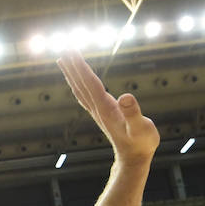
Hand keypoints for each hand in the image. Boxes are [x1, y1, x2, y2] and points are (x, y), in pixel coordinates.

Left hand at [57, 51, 158, 165]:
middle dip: (73, 65)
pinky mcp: (101, 114)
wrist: (133, 158)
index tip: (72, 51)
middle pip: (81, 83)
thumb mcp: (141, 128)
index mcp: (105, 107)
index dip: (80, 66)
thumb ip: (133, 113)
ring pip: (80, 88)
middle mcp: (97, 108)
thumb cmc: (140, 143)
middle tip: (65, 46)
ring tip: (63, 59)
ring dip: (72, 73)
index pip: (89, 82)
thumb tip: (126, 97)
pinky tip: (76, 81)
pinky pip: (85, 95)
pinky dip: (79, 84)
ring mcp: (97, 112)